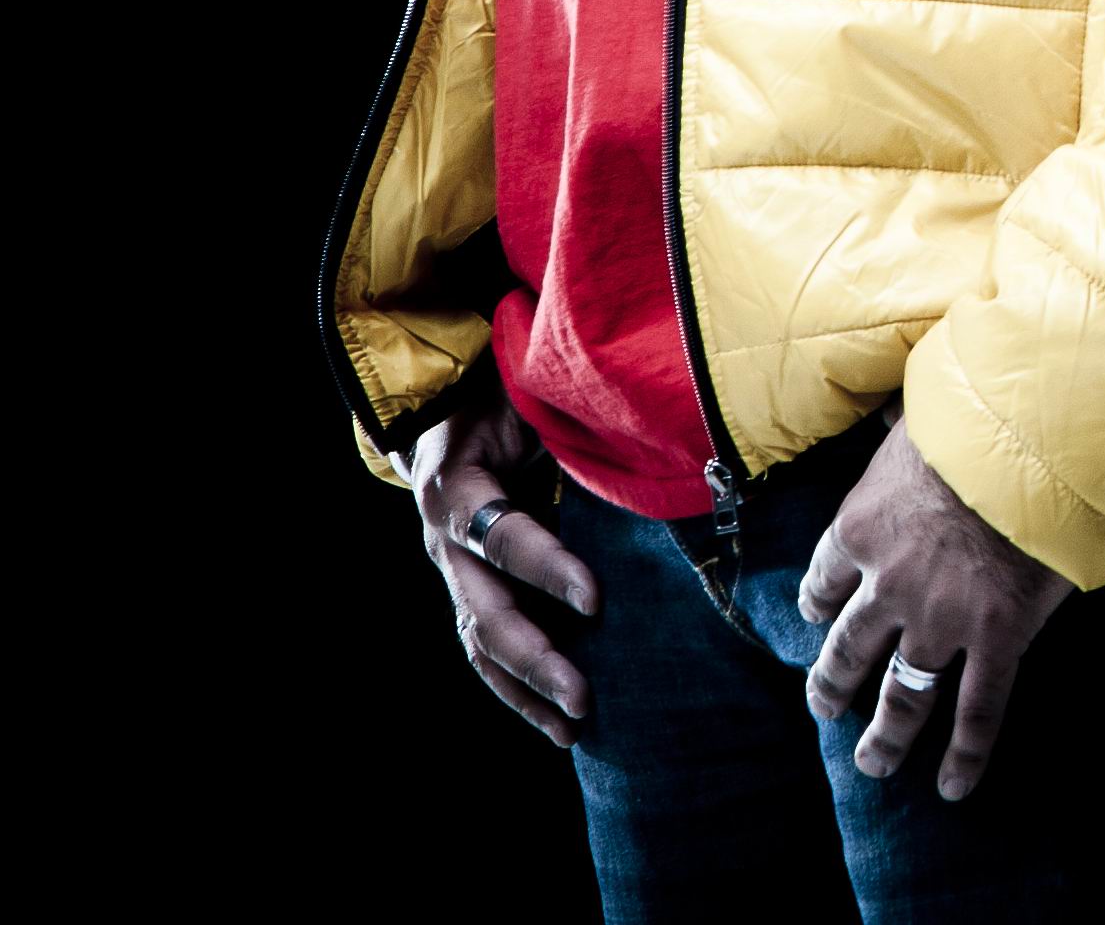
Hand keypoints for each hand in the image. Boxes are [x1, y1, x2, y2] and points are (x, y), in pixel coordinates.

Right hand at [400, 356, 600, 748]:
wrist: (448, 412)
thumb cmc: (501, 399)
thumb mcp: (526, 395)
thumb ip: (564, 419)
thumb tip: (641, 433)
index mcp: (456, 484)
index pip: (500, 535)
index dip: (544, 567)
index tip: (594, 598)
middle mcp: (446, 539)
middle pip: (483, 611)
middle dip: (535, 657)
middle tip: (583, 695)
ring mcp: (454, 574)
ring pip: (481, 644)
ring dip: (526, 689)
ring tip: (574, 726)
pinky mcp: (471, 594)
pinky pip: (488, 651)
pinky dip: (520, 690)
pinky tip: (557, 723)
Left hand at [797, 416, 1075, 801]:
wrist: (1025, 445)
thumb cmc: (969, 420)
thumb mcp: (911, 418)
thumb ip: (895, 431)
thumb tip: (890, 410)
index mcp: (859, 527)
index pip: (824, 577)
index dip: (818, 602)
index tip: (816, 618)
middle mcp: (888, 585)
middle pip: (849, 647)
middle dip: (833, 684)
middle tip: (825, 709)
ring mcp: (940, 620)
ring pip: (903, 693)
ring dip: (885, 734)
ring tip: (873, 763)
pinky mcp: (995, 640)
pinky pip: (977, 711)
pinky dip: (965, 754)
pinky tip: (953, 786)